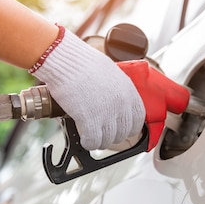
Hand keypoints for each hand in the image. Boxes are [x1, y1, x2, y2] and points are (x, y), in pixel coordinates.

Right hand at [30, 27, 144, 149]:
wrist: (67, 61)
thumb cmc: (83, 63)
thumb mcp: (110, 74)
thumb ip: (116, 90)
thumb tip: (114, 102)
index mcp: (129, 91)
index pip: (137, 120)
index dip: (128, 127)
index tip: (120, 128)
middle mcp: (122, 104)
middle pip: (123, 133)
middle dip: (112, 135)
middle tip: (101, 132)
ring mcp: (107, 114)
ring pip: (108, 140)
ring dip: (99, 141)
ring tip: (91, 136)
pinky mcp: (90, 121)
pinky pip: (93, 141)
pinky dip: (88, 143)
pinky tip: (83, 138)